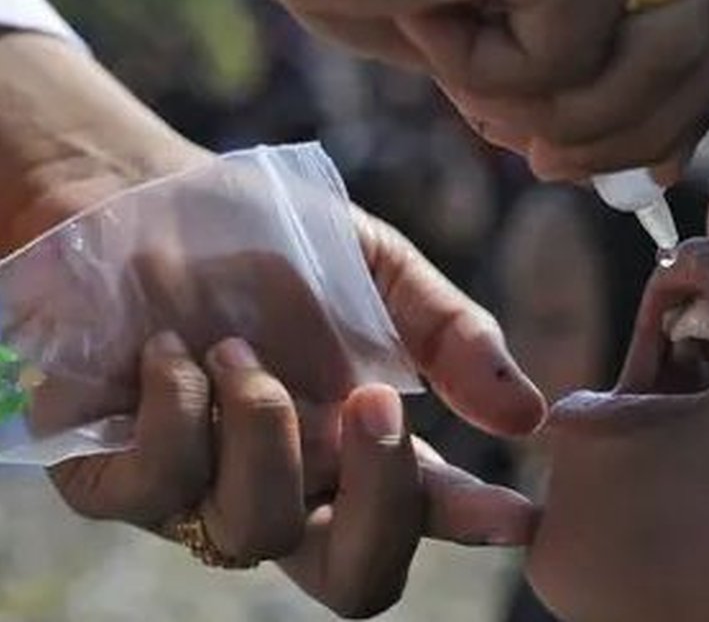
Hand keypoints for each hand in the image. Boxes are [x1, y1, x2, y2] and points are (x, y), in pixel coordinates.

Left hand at [0, 30, 544, 615]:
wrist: (136, 197)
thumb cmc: (261, 237)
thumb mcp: (375, 266)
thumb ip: (449, 334)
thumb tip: (529, 416)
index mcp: (354, 447)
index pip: (424, 512)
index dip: (473, 528)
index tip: (518, 516)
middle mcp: (287, 486)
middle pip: (353, 579)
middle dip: (380, 502)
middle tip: (377, 402)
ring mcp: (200, 492)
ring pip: (253, 532)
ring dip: (260, 423)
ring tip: (235, 344)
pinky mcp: (110, 477)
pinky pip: (156, 489)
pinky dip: (176, 409)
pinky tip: (169, 351)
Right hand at [169, 0, 708, 181]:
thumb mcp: (502, 23)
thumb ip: (589, 70)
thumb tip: (658, 152)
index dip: (691, 97)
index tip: (646, 160)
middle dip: (640, 127)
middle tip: (553, 164)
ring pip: (661, 55)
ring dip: (568, 113)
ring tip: (474, 94)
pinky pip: (566, 54)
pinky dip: (489, 73)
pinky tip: (425, 16)